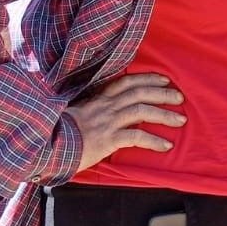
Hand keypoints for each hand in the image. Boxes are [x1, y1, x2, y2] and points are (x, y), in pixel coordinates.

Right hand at [63, 73, 185, 171]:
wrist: (45, 146)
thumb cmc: (59, 133)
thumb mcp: (77, 115)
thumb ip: (93, 111)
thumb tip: (109, 112)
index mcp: (98, 99)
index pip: (126, 82)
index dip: (147, 79)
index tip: (164, 79)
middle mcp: (105, 107)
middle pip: (139, 93)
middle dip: (162, 93)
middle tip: (180, 97)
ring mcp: (107, 122)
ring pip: (142, 111)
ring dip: (165, 115)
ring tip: (180, 121)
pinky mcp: (107, 139)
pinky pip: (136, 136)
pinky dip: (154, 141)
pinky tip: (165, 146)